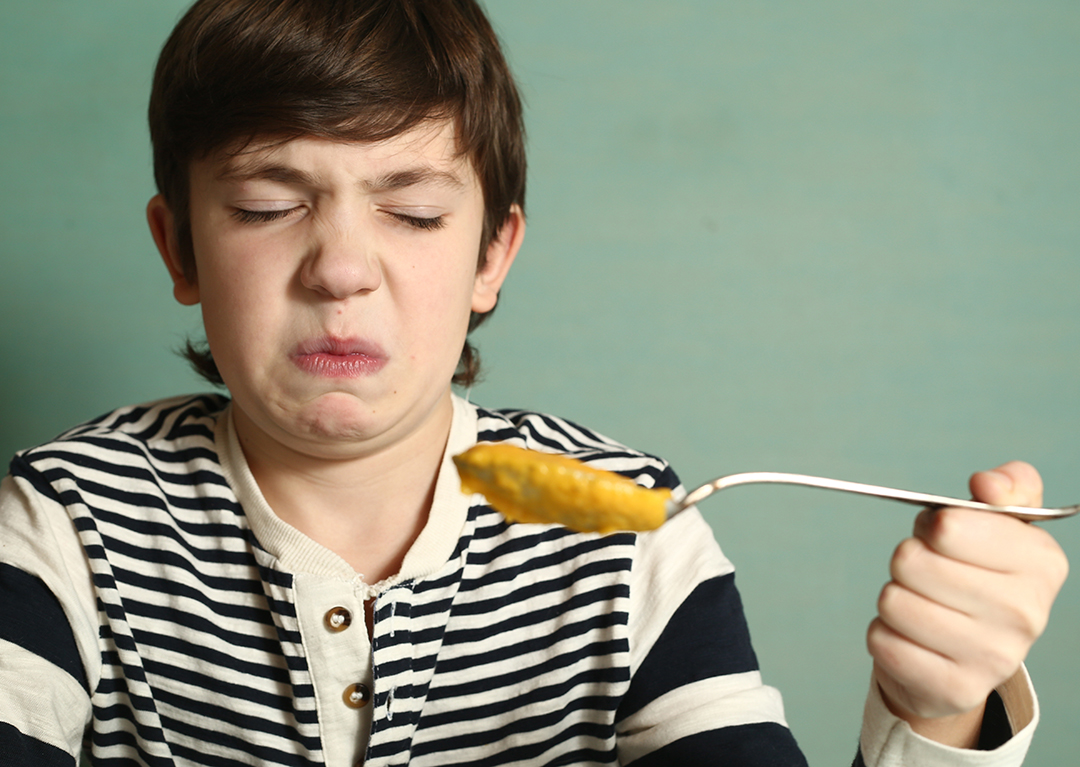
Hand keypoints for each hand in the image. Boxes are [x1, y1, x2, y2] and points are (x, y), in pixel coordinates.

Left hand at [867, 461, 1067, 746]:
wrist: (968, 652)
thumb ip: (1005, 487)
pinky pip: (882, 642)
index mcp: (1042, 563)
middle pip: (910, 562)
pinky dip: (885, 634)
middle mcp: (1027, 614)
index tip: (939, 535)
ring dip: (894, 598)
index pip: (948, 527)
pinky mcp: (956, 690)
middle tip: (926, 573)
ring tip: (922, 604)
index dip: (930, 526)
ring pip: (892, 602)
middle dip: (907, 560)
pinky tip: (913, 638)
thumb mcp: (1001, 522)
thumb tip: (986, 485)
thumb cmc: (976, 571)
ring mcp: (995, 658)